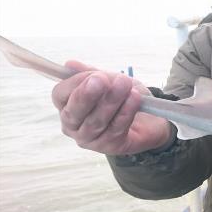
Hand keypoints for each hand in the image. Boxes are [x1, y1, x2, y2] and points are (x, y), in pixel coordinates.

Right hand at [51, 60, 172, 154]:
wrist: (151, 117)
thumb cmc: (123, 97)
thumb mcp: (109, 80)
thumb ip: (90, 73)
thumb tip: (70, 64)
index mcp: (67, 105)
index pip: (60, 95)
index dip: (76, 83)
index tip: (97, 74)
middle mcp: (73, 126)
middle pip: (73, 113)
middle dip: (87, 96)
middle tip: (102, 80)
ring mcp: (90, 139)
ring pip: (96, 121)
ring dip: (111, 101)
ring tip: (125, 84)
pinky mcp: (110, 147)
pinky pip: (116, 129)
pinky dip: (126, 112)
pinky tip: (134, 99)